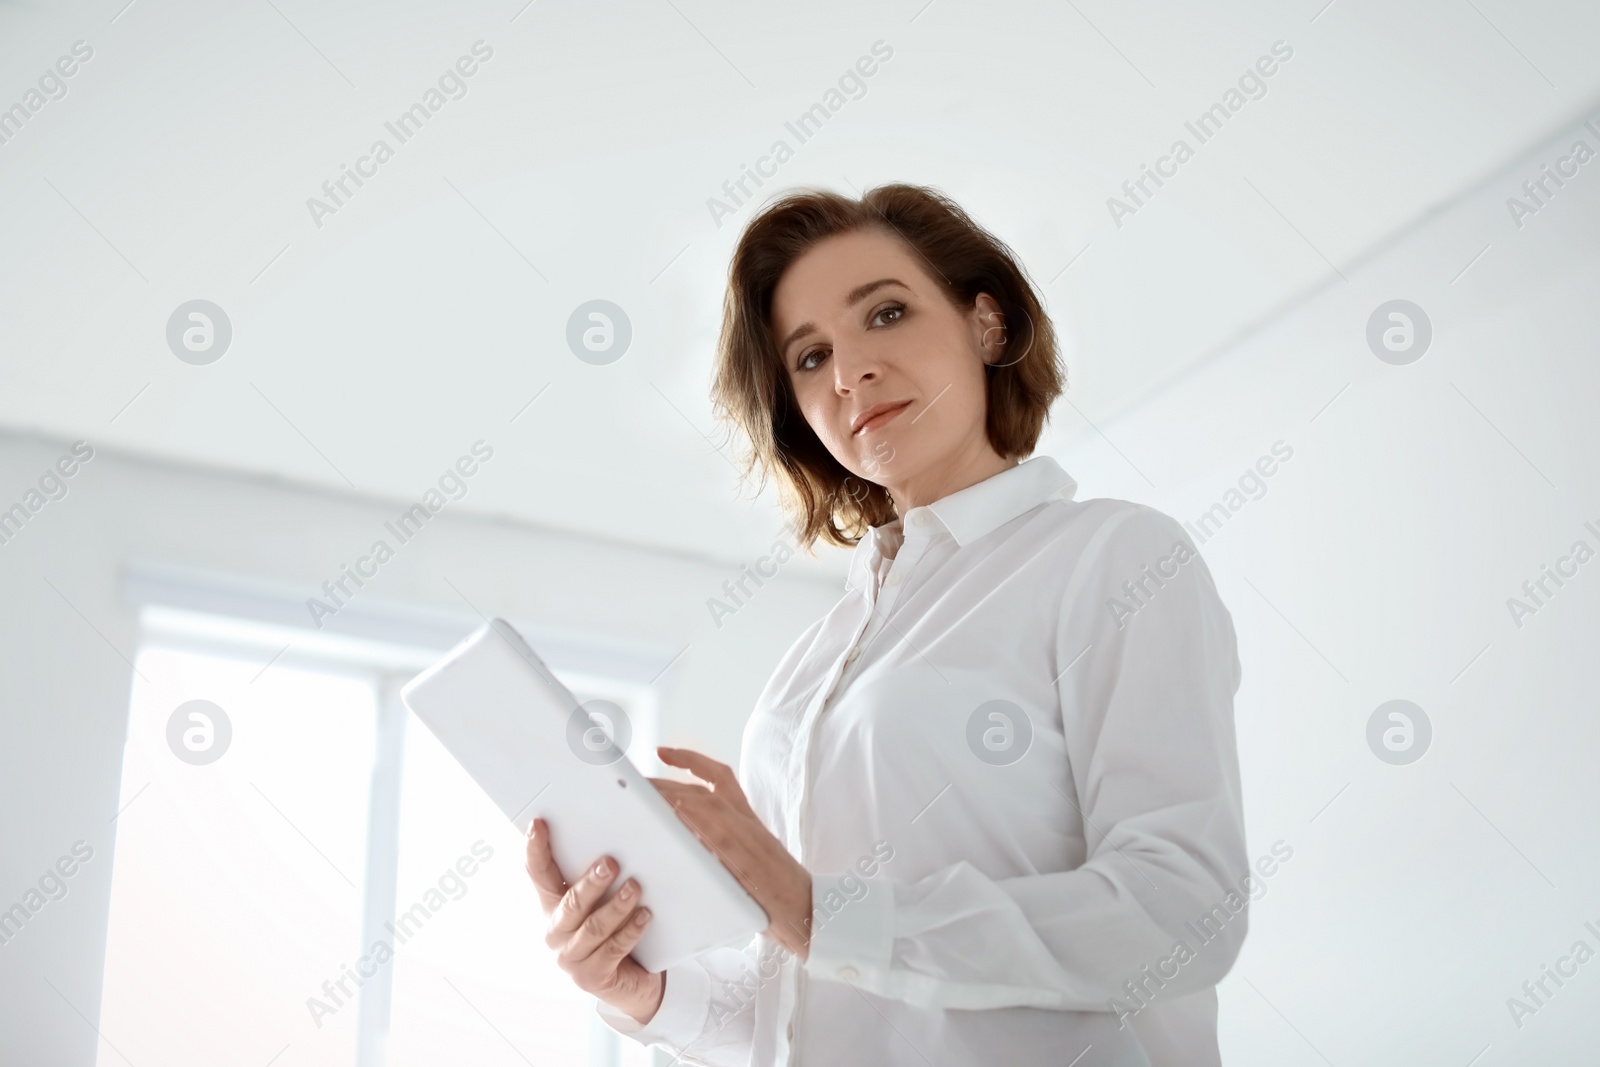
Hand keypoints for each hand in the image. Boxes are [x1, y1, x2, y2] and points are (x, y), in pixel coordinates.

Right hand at [525, 818, 664, 1025]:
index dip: (535, 849)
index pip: (538, 873)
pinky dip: (630, 931)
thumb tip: (619, 838)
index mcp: (553, 905)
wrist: (631, 978)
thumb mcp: (604, 896)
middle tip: (611, 863)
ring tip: (635, 888)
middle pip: (571, 903)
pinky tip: (644, 916)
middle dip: (591, 882)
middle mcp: (556, 931)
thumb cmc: (616, 927)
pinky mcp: (591, 978)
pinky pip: (613, 950)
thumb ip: (602, 871)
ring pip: (594, 927)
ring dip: (617, 906)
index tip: (538, 825)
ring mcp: (571, 958)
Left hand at [652, 746, 813, 958]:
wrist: (809, 914)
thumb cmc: (773, 895)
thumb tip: (680, 842)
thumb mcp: (744, 862)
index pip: (719, 777)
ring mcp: (748, 839)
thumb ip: (716, 847)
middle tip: (634, 780)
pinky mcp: (748, 860)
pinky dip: (696, 818)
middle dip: (665, 780)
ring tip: (642, 794)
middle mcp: (747, 822)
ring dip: (673, 794)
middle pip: (702, 789)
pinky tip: (673, 813)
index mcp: (746, 820)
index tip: (662, 751)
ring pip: (707, 803)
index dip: (690, 760)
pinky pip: (718, 832)